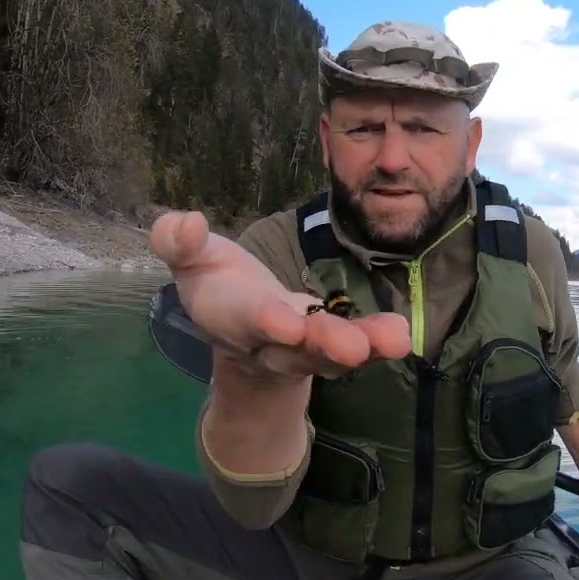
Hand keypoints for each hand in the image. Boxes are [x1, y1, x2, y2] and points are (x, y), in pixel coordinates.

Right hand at [148, 211, 411, 382]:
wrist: (239, 324)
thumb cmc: (213, 279)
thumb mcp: (189, 255)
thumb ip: (178, 241)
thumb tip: (187, 223)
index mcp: (227, 314)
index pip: (245, 318)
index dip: (264, 320)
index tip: (285, 321)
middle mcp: (266, 342)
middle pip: (294, 350)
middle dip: (322, 347)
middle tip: (351, 348)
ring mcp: (302, 349)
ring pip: (330, 356)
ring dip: (362, 348)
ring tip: (394, 339)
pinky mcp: (332, 345)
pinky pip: (357, 348)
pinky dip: (378, 343)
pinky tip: (400, 332)